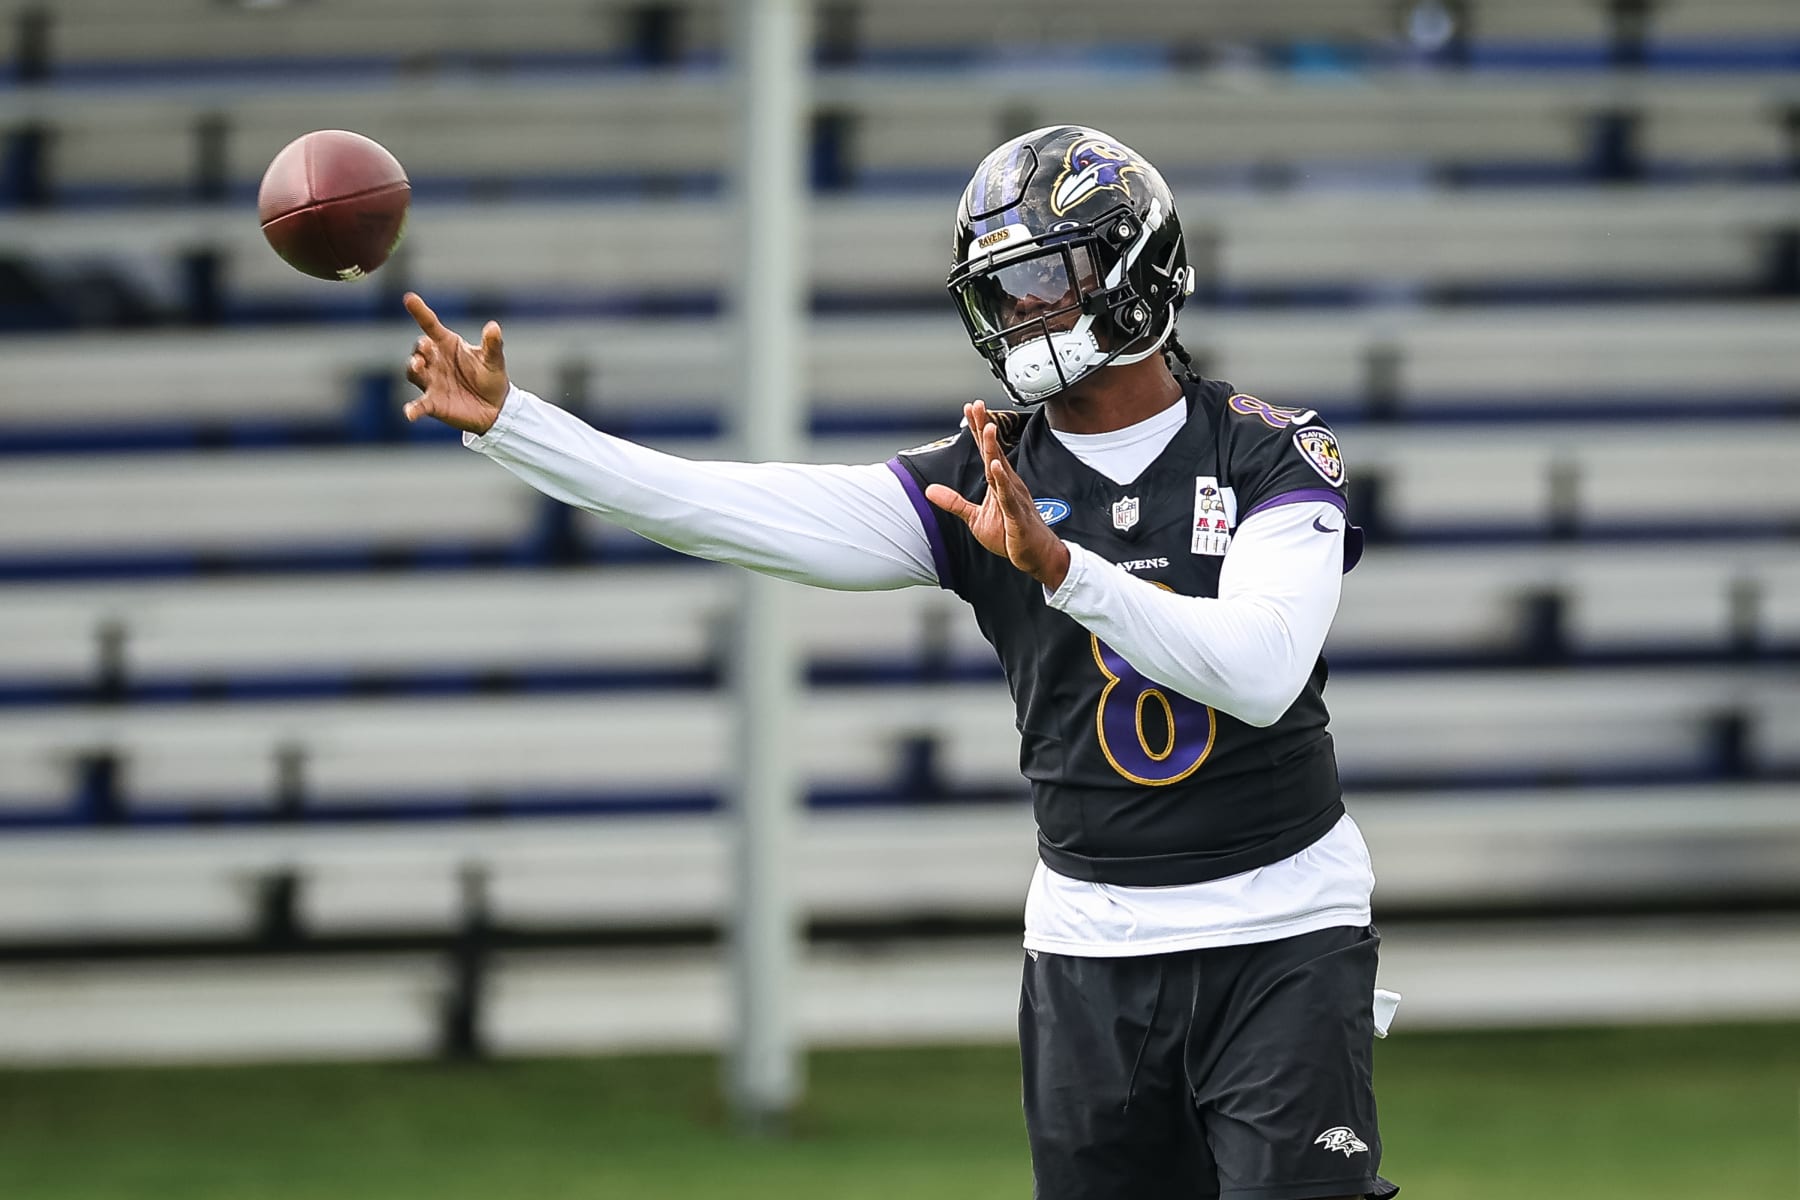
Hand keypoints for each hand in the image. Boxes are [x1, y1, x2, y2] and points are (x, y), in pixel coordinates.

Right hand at [401, 292, 509, 434]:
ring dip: (413, 368)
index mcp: (448, 345)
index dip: (419, 311)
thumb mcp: (494, 360)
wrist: (495, 408)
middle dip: (420, 348)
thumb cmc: (491, 377)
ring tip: (418, 366)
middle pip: (419, 351)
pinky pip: (419, 405)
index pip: (430, 325)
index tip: (409, 298)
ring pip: (414, 372)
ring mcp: (432, 382)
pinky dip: (413, 409)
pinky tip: (410, 413)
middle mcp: (436, 361)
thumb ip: (492, 345)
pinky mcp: (433, 403)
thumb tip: (494, 327)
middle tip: (425, 348)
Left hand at [926, 400, 1070, 589]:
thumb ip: (954, 502)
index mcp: (1000, 483)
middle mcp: (1008, 484)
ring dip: (994, 448)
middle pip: (994, 452)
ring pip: (1001, 469)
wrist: (1037, 555)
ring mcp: (1014, 498)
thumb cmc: (1011, 535)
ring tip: (988, 427)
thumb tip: (929, 490)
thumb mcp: (975, 518)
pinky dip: (1001, 481)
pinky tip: (995, 467)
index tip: (971, 408)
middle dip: (985, 428)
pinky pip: (1008, 496)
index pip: (986, 451)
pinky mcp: (1017, 515)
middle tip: (977, 405)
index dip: (978, 430)